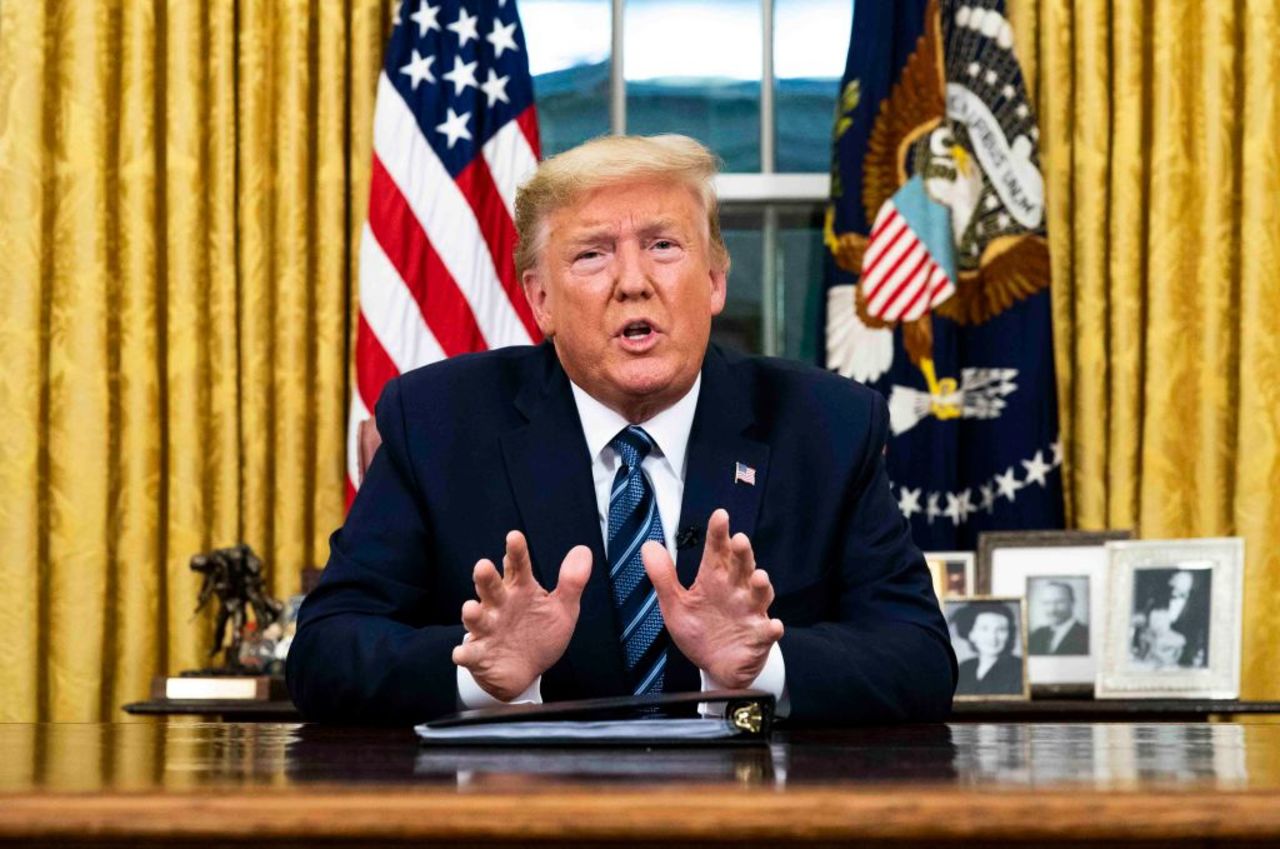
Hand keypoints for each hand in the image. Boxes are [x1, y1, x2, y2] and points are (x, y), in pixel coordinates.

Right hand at [451, 531, 591, 700]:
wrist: (526, 672)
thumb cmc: (539, 634)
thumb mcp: (562, 609)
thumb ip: (572, 581)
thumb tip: (583, 551)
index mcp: (520, 590)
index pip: (518, 567)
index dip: (516, 552)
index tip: (514, 537)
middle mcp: (500, 606)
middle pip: (491, 588)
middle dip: (486, 578)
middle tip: (483, 566)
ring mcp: (488, 630)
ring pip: (477, 618)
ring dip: (472, 613)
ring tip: (470, 607)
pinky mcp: (480, 655)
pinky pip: (470, 653)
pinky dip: (465, 654)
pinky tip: (462, 654)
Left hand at [641, 509, 782, 688]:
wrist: (716, 666)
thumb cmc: (700, 630)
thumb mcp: (676, 604)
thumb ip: (663, 577)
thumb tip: (649, 546)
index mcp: (714, 580)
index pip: (717, 551)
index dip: (718, 534)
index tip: (720, 516)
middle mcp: (736, 591)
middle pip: (742, 567)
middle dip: (743, 554)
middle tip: (739, 540)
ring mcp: (750, 613)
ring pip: (760, 594)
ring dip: (761, 585)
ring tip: (758, 577)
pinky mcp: (759, 637)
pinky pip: (768, 631)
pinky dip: (772, 628)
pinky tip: (773, 626)